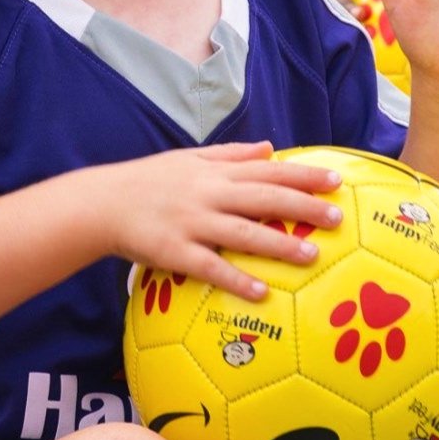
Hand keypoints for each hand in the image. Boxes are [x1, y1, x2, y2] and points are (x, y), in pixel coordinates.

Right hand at [105, 141, 343, 300]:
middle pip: (263, 199)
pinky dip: (236, 279)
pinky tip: (262, 292)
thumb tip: (270, 147)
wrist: (101, 203)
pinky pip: (210, 268)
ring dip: (279, 245)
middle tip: (337, 217)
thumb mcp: (190, 159)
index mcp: (214, 173)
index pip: (267, 171)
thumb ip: (231, 155)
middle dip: (302, 207)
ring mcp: (192, 223)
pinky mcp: (174, 252)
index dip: (302, 176)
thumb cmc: (148, 181)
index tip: (335, 181)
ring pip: (243, 233)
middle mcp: (208, 195)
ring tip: (311, 256)